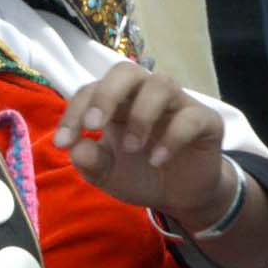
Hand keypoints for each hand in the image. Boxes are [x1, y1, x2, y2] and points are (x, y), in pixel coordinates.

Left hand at [54, 63, 232, 226]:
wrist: (182, 197)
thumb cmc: (141, 175)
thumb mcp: (108, 175)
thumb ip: (90, 162)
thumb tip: (76, 148)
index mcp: (118, 102)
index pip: (92, 90)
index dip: (74, 112)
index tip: (62, 144)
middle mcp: (146, 94)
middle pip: (126, 71)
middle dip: (106, 95)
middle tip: (94, 126)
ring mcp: (178, 104)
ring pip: (161, 84)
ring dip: (141, 115)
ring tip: (132, 149)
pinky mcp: (205, 121)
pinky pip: (191, 117)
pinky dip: (172, 138)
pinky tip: (158, 161)